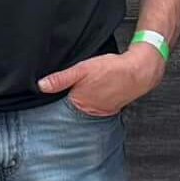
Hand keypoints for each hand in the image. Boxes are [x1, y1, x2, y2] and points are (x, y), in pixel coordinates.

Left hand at [38, 45, 164, 116]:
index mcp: (79, 103)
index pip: (60, 105)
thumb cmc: (112, 69)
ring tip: (89, 87)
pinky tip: (99, 90)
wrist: (139, 71)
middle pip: (73, 107)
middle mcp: (89, 111)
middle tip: (77, 87)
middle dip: (70, 99)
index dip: (57, 97)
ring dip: (85, 100)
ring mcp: (101, 111)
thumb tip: (41, 85)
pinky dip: (96, 100)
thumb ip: (60, 79)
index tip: (55, 93)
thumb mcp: (82, 69)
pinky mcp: (110, 108)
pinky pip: (98, 106)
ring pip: (86, 106)